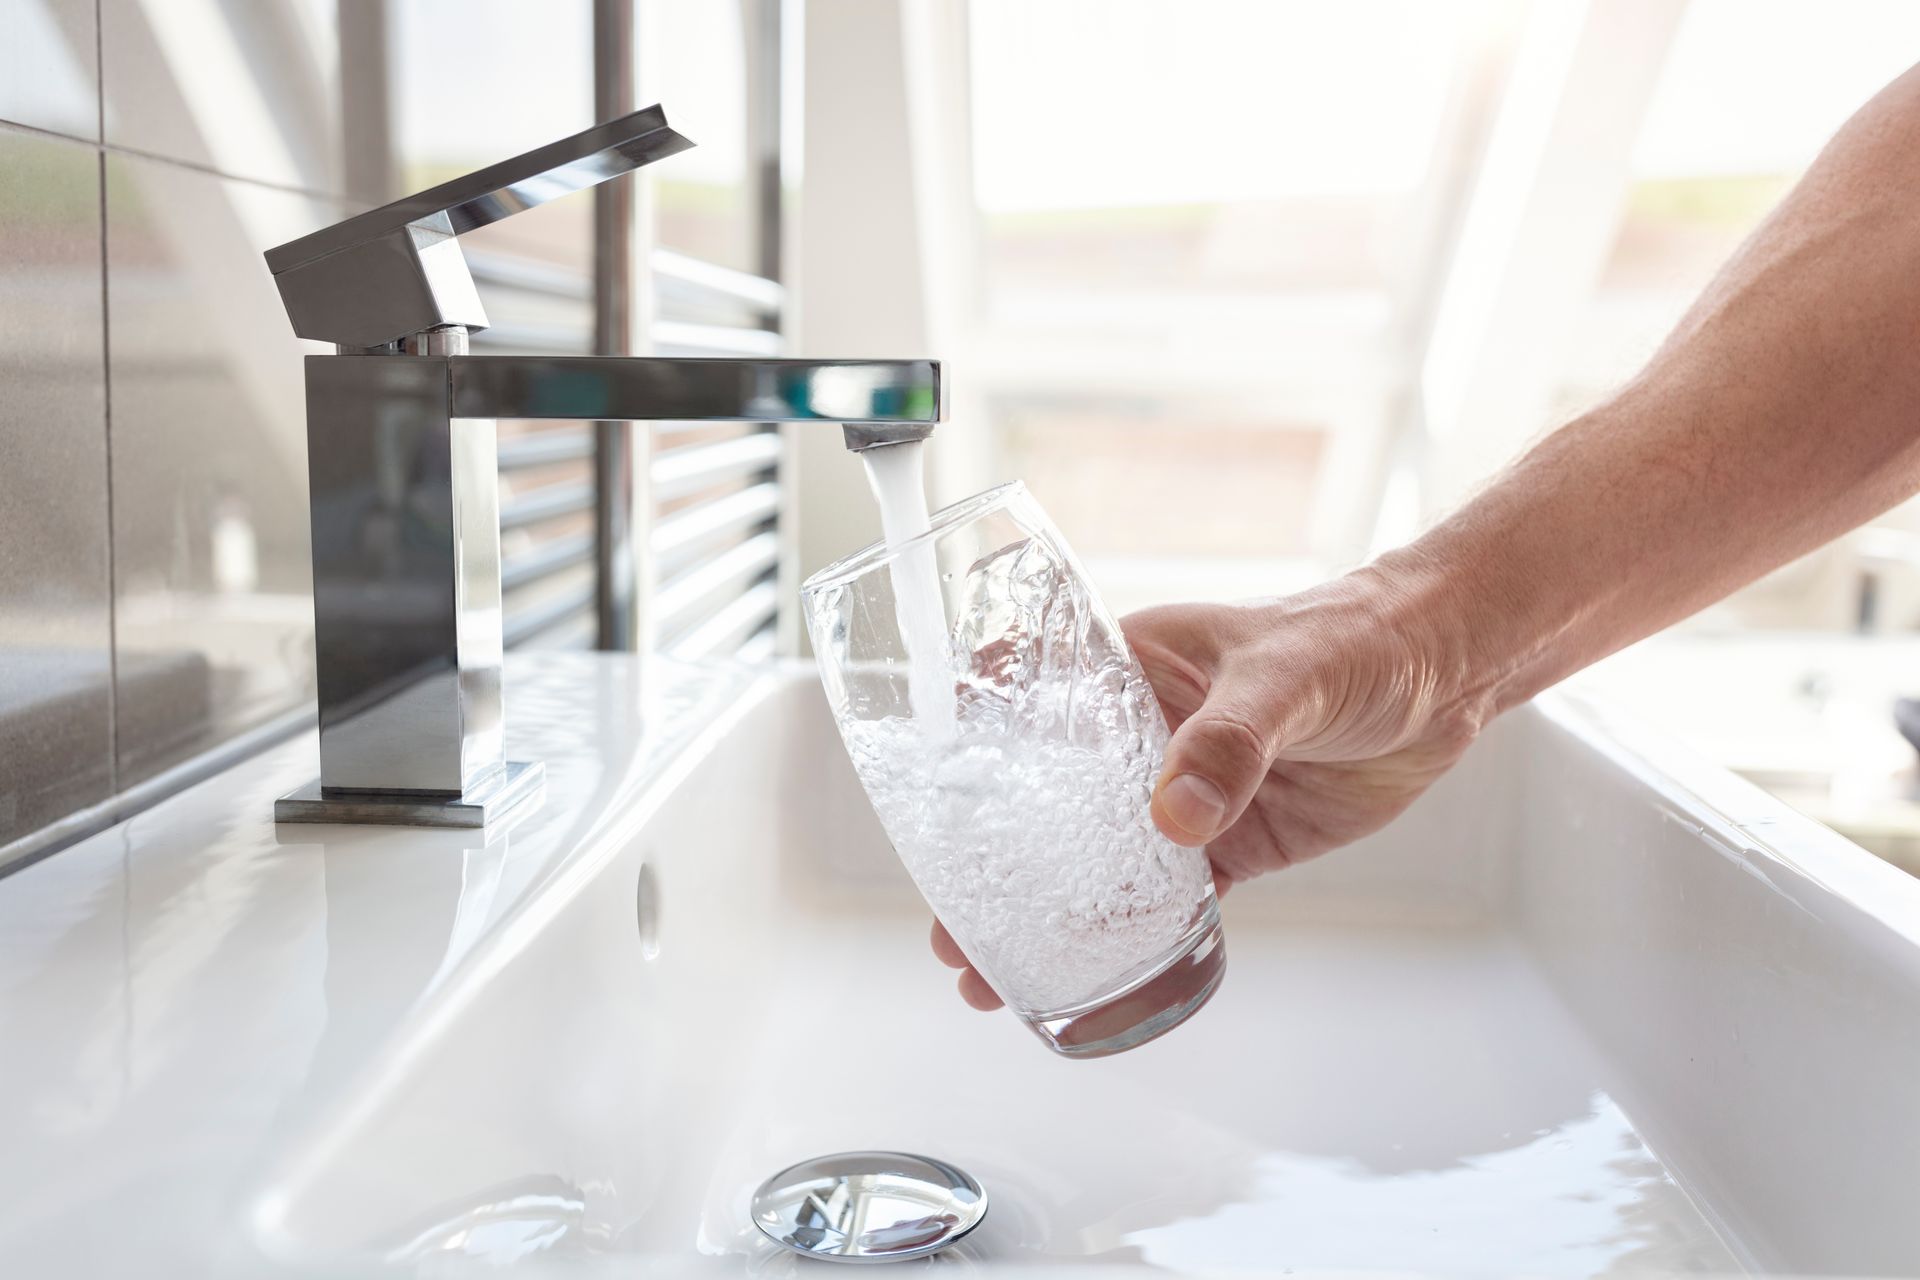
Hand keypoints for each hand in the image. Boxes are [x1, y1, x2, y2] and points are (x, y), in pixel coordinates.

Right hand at [932, 566, 1485, 1009]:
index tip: (925, 818)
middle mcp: (1141, 736)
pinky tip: (1091, 973)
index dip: (965, 761)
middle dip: (993, 870)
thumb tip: (1173, 816)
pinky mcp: (1232, 842)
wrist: (1446, 675)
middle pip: (1045, 806)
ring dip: (1048, 915)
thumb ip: (1230, 742)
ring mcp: (1184, 793)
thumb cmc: (1357, 638)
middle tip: (953, 932)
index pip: (1022, 707)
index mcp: (1128, 670)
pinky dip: (1129, 936)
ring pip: (1096, 864)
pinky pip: (1168, 897)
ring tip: (992, 974)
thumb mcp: (1287, 677)